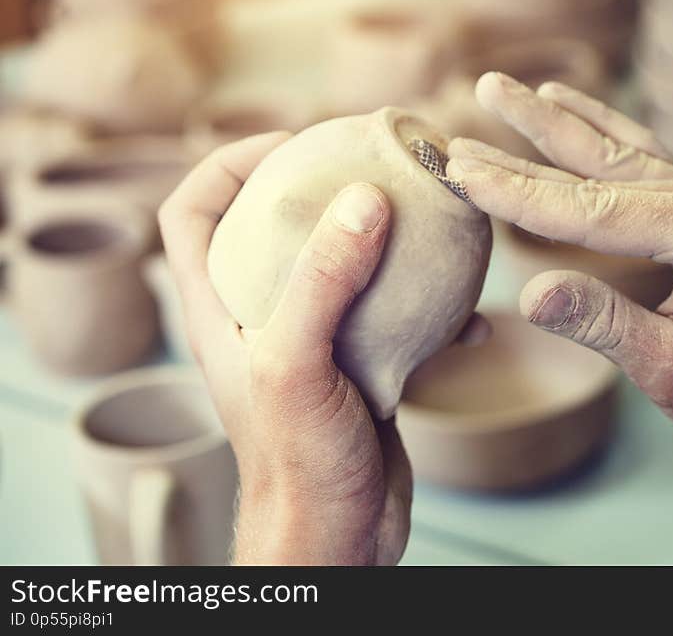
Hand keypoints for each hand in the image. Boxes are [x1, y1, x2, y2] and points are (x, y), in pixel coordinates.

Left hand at [159, 133, 416, 564]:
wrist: (337, 536)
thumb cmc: (298, 463)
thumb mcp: (297, 366)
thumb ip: (322, 281)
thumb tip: (362, 200)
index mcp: (219, 308)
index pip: (190, 211)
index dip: (227, 164)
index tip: (292, 145)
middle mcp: (261, 318)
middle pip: (272, 229)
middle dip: (319, 190)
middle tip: (374, 168)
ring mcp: (313, 343)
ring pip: (341, 270)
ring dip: (384, 245)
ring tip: (430, 224)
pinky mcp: (358, 368)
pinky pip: (393, 321)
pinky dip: (432, 313)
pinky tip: (474, 322)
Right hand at [447, 73, 672, 445]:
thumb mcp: (671, 369)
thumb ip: (605, 324)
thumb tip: (532, 295)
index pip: (593, 209)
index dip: (519, 195)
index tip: (461, 172)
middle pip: (596, 170)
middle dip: (519, 155)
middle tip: (456, 137)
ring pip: (613, 151)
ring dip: (550, 123)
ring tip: (498, 90)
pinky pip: (640, 154)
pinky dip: (596, 128)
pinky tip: (563, 102)